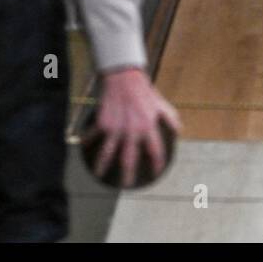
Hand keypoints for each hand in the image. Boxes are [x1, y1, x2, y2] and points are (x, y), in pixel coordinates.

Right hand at [84, 68, 180, 187]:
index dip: (157, 164)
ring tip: (99, 175)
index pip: (156, 151)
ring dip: (102, 165)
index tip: (156, 173)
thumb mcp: (161, 105)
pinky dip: (87, 142)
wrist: (125, 77)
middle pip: (129, 158)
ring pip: (107, 152)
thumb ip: (171, 119)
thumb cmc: (145, 91)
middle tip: (126, 184)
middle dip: (127, 174)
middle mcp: (132, 131)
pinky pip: (94, 135)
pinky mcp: (103, 122)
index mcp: (149, 127)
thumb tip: (180, 131)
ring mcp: (116, 128)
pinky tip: (82, 149)